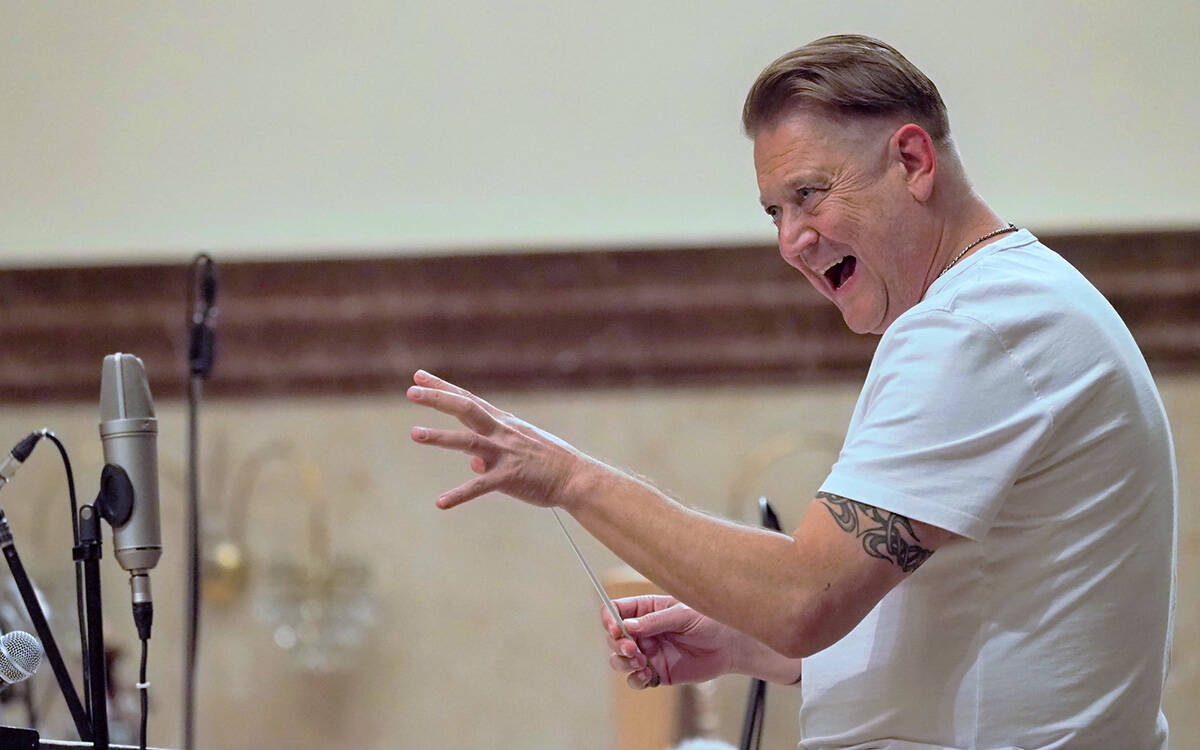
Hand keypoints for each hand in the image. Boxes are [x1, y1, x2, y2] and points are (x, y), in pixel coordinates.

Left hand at [408, 369, 597, 508]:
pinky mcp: (509, 477)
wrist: (575, 477)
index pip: (468, 399)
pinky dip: (459, 495)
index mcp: (503, 422)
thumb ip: (492, 453)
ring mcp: (505, 453)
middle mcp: (501, 432)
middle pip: (465, 408)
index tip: (419, 376)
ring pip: (467, 441)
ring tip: (415, 433)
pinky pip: (480, 486)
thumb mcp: (520, 449)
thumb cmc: (548, 462)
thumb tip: (472, 464)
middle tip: (411, 391)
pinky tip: (440, 503)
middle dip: (438, 398)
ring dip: (440, 437)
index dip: (442, 387)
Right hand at [602, 595, 738, 689]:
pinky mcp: (657, 672)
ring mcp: (649, 653)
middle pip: (614, 638)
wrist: (729, 646)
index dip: (609, 619)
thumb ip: (655, 621)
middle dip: (618, 644)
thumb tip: (627, 626)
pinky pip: (635, 680)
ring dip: (623, 661)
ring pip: (619, 659)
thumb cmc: (709, 622)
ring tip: (642, 661)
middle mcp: (644, 632)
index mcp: (647, 610)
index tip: (615, 628)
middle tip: (634, 648)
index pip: (616, 610)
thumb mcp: (682, 615)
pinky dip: (635, 679)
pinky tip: (646, 675)